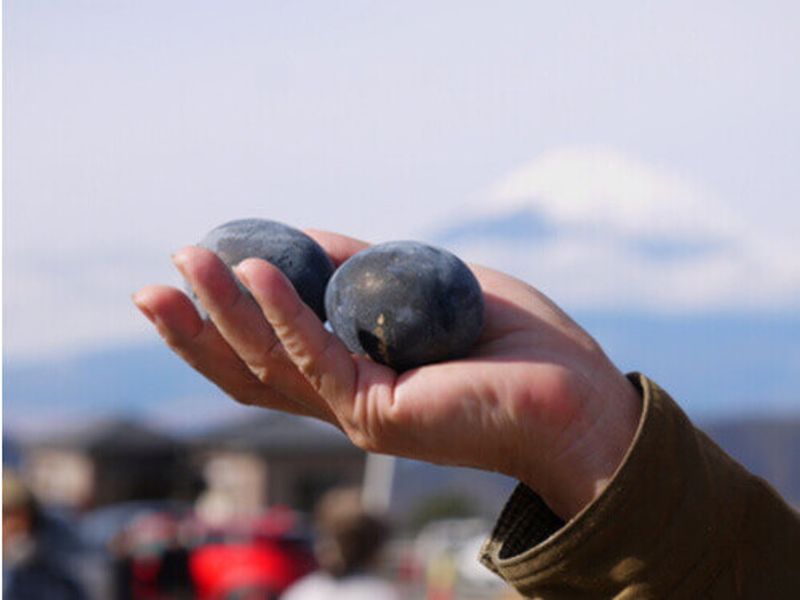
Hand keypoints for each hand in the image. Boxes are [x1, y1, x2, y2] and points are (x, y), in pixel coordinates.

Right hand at [133, 230, 640, 518]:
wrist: (572, 398)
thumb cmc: (511, 344)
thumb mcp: (420, 289)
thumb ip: (363, 270)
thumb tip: (307, 238)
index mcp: (354, 376)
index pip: (270, 354)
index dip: (222, 321)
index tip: (195, 274)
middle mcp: (345, 400)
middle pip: (250, 370)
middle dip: (197, 329)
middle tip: (154, 284)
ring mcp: (357, 411)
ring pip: (269, 364)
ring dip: (222, 312)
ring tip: (186, 263)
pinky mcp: (379, 412)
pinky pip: (317, 355)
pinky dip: (283, 311)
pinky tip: (255, 270)